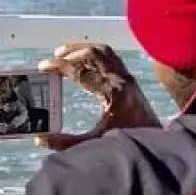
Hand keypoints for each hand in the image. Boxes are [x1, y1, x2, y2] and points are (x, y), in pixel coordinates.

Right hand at [36, 41, 159, 149]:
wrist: (155, 145)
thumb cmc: (127, 142)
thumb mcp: (93, 143)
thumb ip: (65, 143)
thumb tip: (40, 140)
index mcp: (111, 93)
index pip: (80, 70)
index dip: (59, 65)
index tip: (44, 66)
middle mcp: (121, 80)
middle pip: (93, 53)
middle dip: (71, 52)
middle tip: (54, 58)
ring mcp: (128, 78)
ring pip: (104, 51)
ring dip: (83, 49)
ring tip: (66, 54)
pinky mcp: (130, 80)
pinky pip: (111, 57)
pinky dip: (95, 54)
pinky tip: (84, 61)